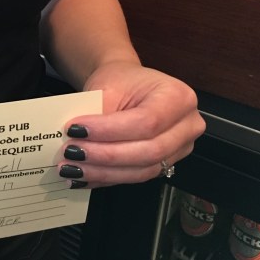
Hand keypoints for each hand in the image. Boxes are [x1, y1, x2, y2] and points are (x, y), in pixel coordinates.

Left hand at [57, 62, 205, 188]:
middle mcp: (187, 125)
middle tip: (72, 152)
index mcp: (178, 97)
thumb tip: (77, 140)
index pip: (146, 122)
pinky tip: (84, 175)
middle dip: (105, 155)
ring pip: (142, 170)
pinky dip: (107, 177)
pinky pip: (136, 176)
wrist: (129, 85)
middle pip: (148, 151)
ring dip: (103, 172)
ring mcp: (180, 148)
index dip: (109, 131)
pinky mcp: (166, 164)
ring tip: (72, 167)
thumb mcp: (108, 87)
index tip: (76, 130)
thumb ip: (99, 115)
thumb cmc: (122, 81)